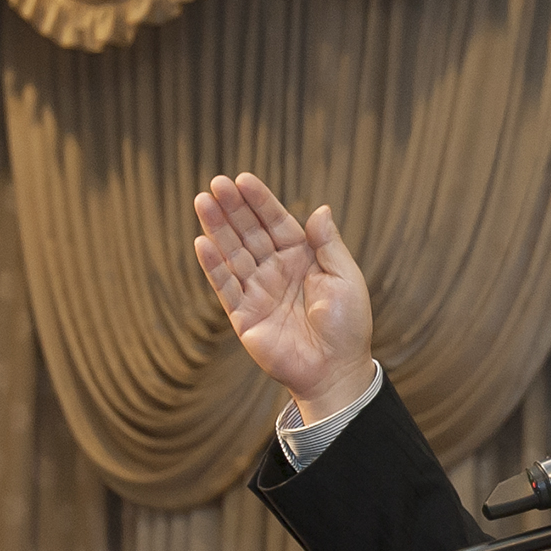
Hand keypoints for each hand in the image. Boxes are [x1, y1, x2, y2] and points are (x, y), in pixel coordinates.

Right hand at [193, 173, 374, 422]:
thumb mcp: (346, 278)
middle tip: (216, 183)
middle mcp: (277, 271)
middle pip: (250, 233)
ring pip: (233, 254)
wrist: (336, 371)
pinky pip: (226, 286)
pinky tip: (202, 242)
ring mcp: (259, 292)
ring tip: (202, 202)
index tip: (243, 180)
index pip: (277, 224)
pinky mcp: (244, 315)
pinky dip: (214, 266)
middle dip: (233, 208)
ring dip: (218, 229)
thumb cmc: (348, 325)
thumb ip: (328, 245)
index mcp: (303, 259)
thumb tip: (320, 209)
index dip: (261, 202)